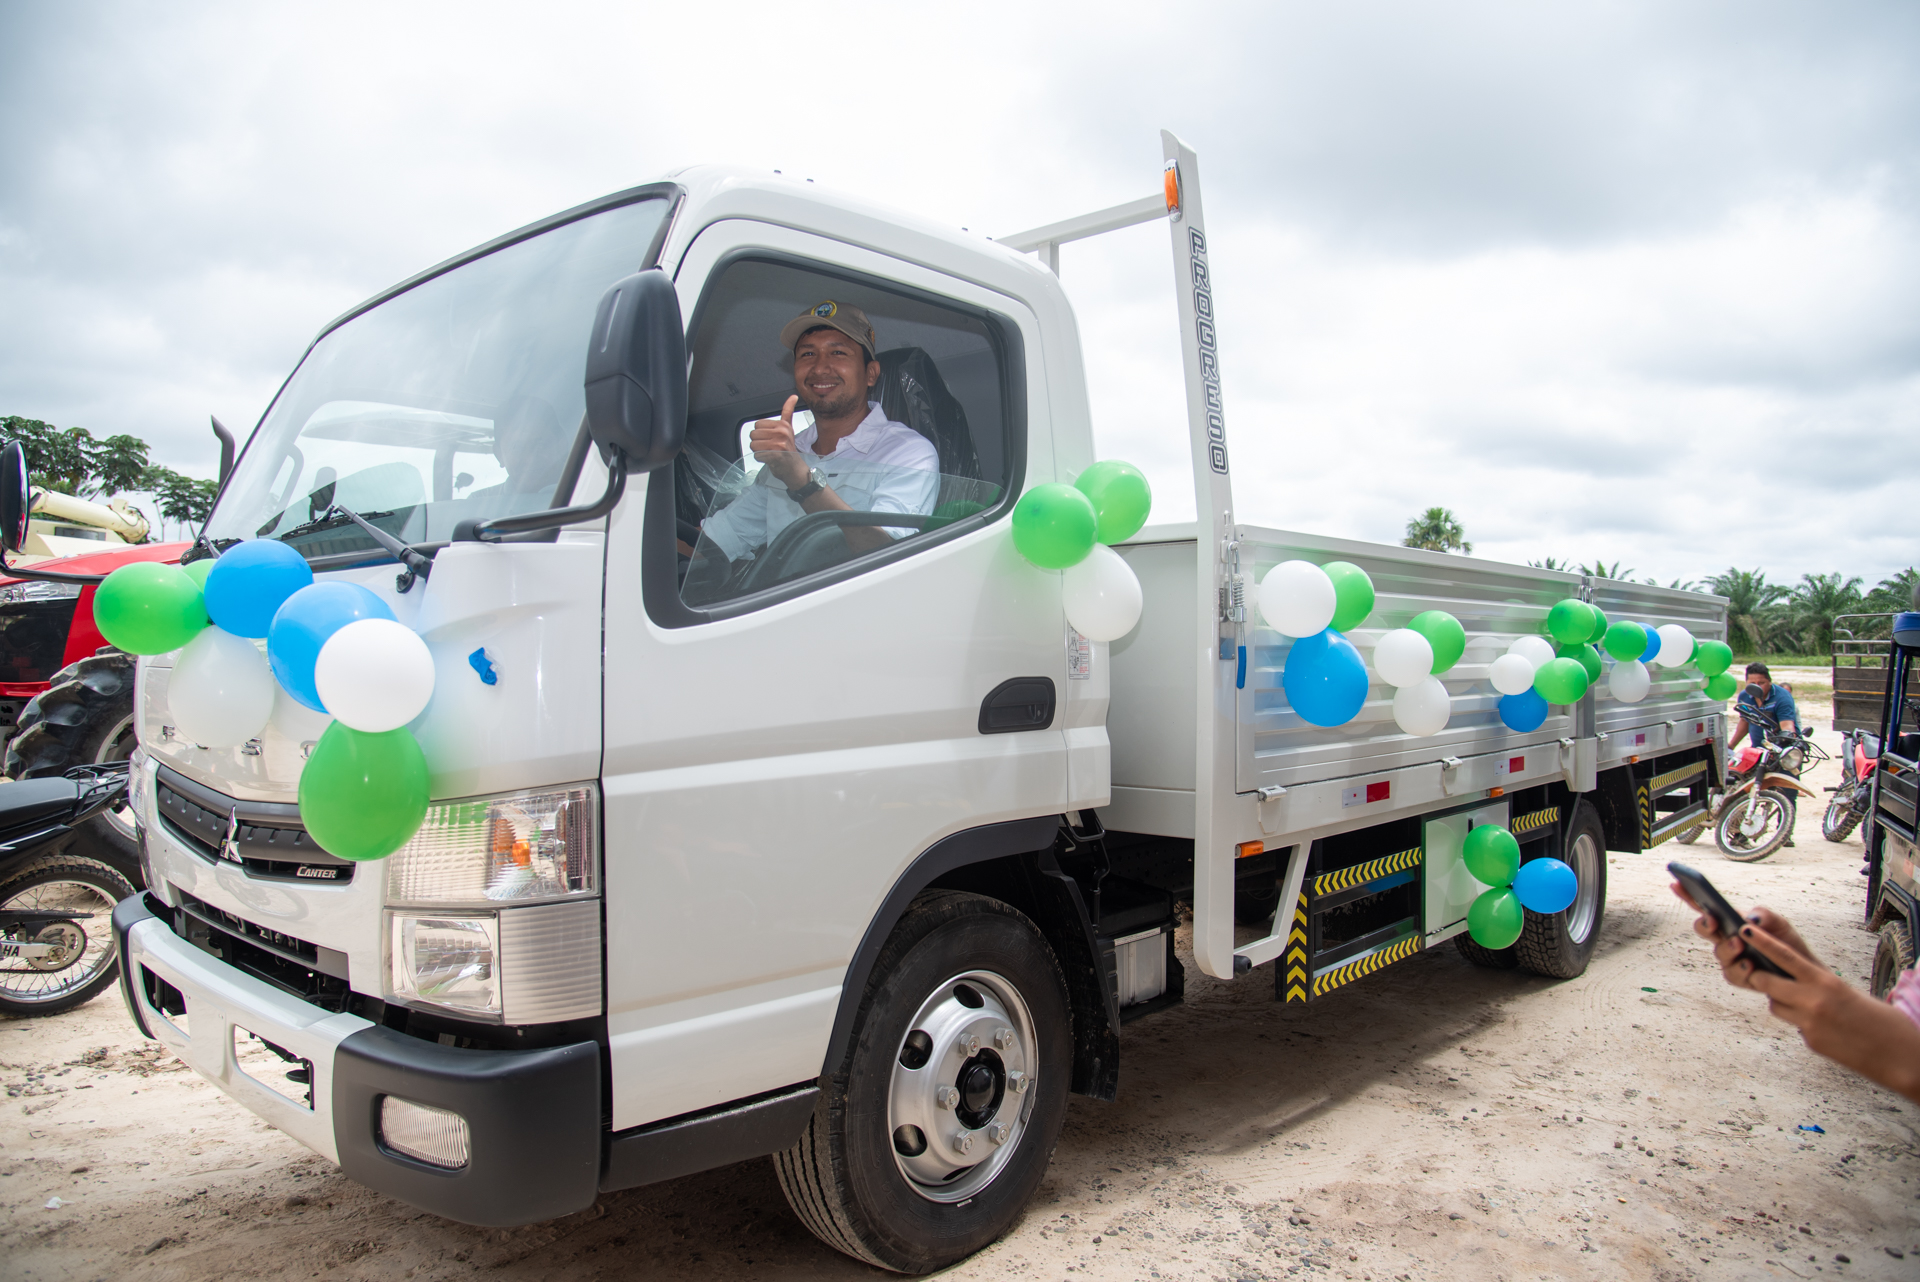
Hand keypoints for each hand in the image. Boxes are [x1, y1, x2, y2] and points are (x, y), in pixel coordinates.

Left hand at [749, 396, 806, 487]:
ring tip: (769, 453)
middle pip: (754, 434)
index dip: (761, 433)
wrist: (796, 470)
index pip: (758, 424)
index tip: (770, 438)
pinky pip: (757, 455)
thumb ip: (788, 412)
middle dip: (758, 442)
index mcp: (783, 425)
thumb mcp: (789, 429)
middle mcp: (782, 433)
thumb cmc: (790, 451)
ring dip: (758, 451)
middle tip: (769, 447)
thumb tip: (793, 396)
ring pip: (753, 445)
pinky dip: (761, 459)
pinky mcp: (775, 455)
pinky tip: (770, 459)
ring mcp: (779, 444)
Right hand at [1670, 884, 1818, 974]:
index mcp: (1731, 922)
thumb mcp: (1780, 924)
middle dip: (1704, 924)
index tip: (1677, 884)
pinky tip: (1749, 965)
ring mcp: (1731, 959)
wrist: (1802, 973)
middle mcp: (1725, 939)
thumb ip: (1766, 915)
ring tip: (1739, 943)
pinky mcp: (1740, 977)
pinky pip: (1732, 974)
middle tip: (1712, 920)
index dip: (1688, 895)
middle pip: (1703, 929)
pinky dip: (1740, 969)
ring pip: (1719, 953)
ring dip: (1727, 947)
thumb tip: (1749, 917)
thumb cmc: (1787, 945)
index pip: (1705, 906)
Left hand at [1728, 919, 1919, 1103]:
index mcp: (1825, 981)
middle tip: (1761, 973)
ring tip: (1808, 1005)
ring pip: (1775, 1005)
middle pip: (1767, 982)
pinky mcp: (1811, 1041)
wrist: (1898, 1054)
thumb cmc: (1877, 1018)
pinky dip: (1800, 1021)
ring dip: (1781, 1002)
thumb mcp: (1845, 989)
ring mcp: (1809, 1023)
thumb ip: (1815, 980)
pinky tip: (1824, 1025)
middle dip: (1761, 977)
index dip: (1762, 943)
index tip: (1744, 930)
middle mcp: (1814, 1000)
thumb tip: (1788, 974)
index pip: (1785, 957)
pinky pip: (1793, 1024)